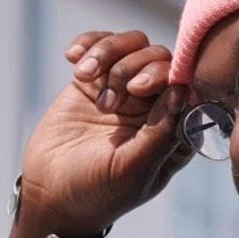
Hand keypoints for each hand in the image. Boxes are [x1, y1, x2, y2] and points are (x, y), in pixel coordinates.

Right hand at [19, 30, 192, 237]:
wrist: (50, 194)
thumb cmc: (99, 190)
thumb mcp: (133, 169)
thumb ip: (161, 133)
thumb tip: (181, 91)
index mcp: (177, 128)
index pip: (188, 86)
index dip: (168, 76)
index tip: (139, 89)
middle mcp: (157, 105)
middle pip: (161, 59)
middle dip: (135, 67)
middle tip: (109, 101)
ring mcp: (127, 90)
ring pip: (134, 45)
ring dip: (109, 53)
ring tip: (86, 77)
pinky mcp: (96, 80)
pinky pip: (101, 45)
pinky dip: (89, 43)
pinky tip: (73, 58)